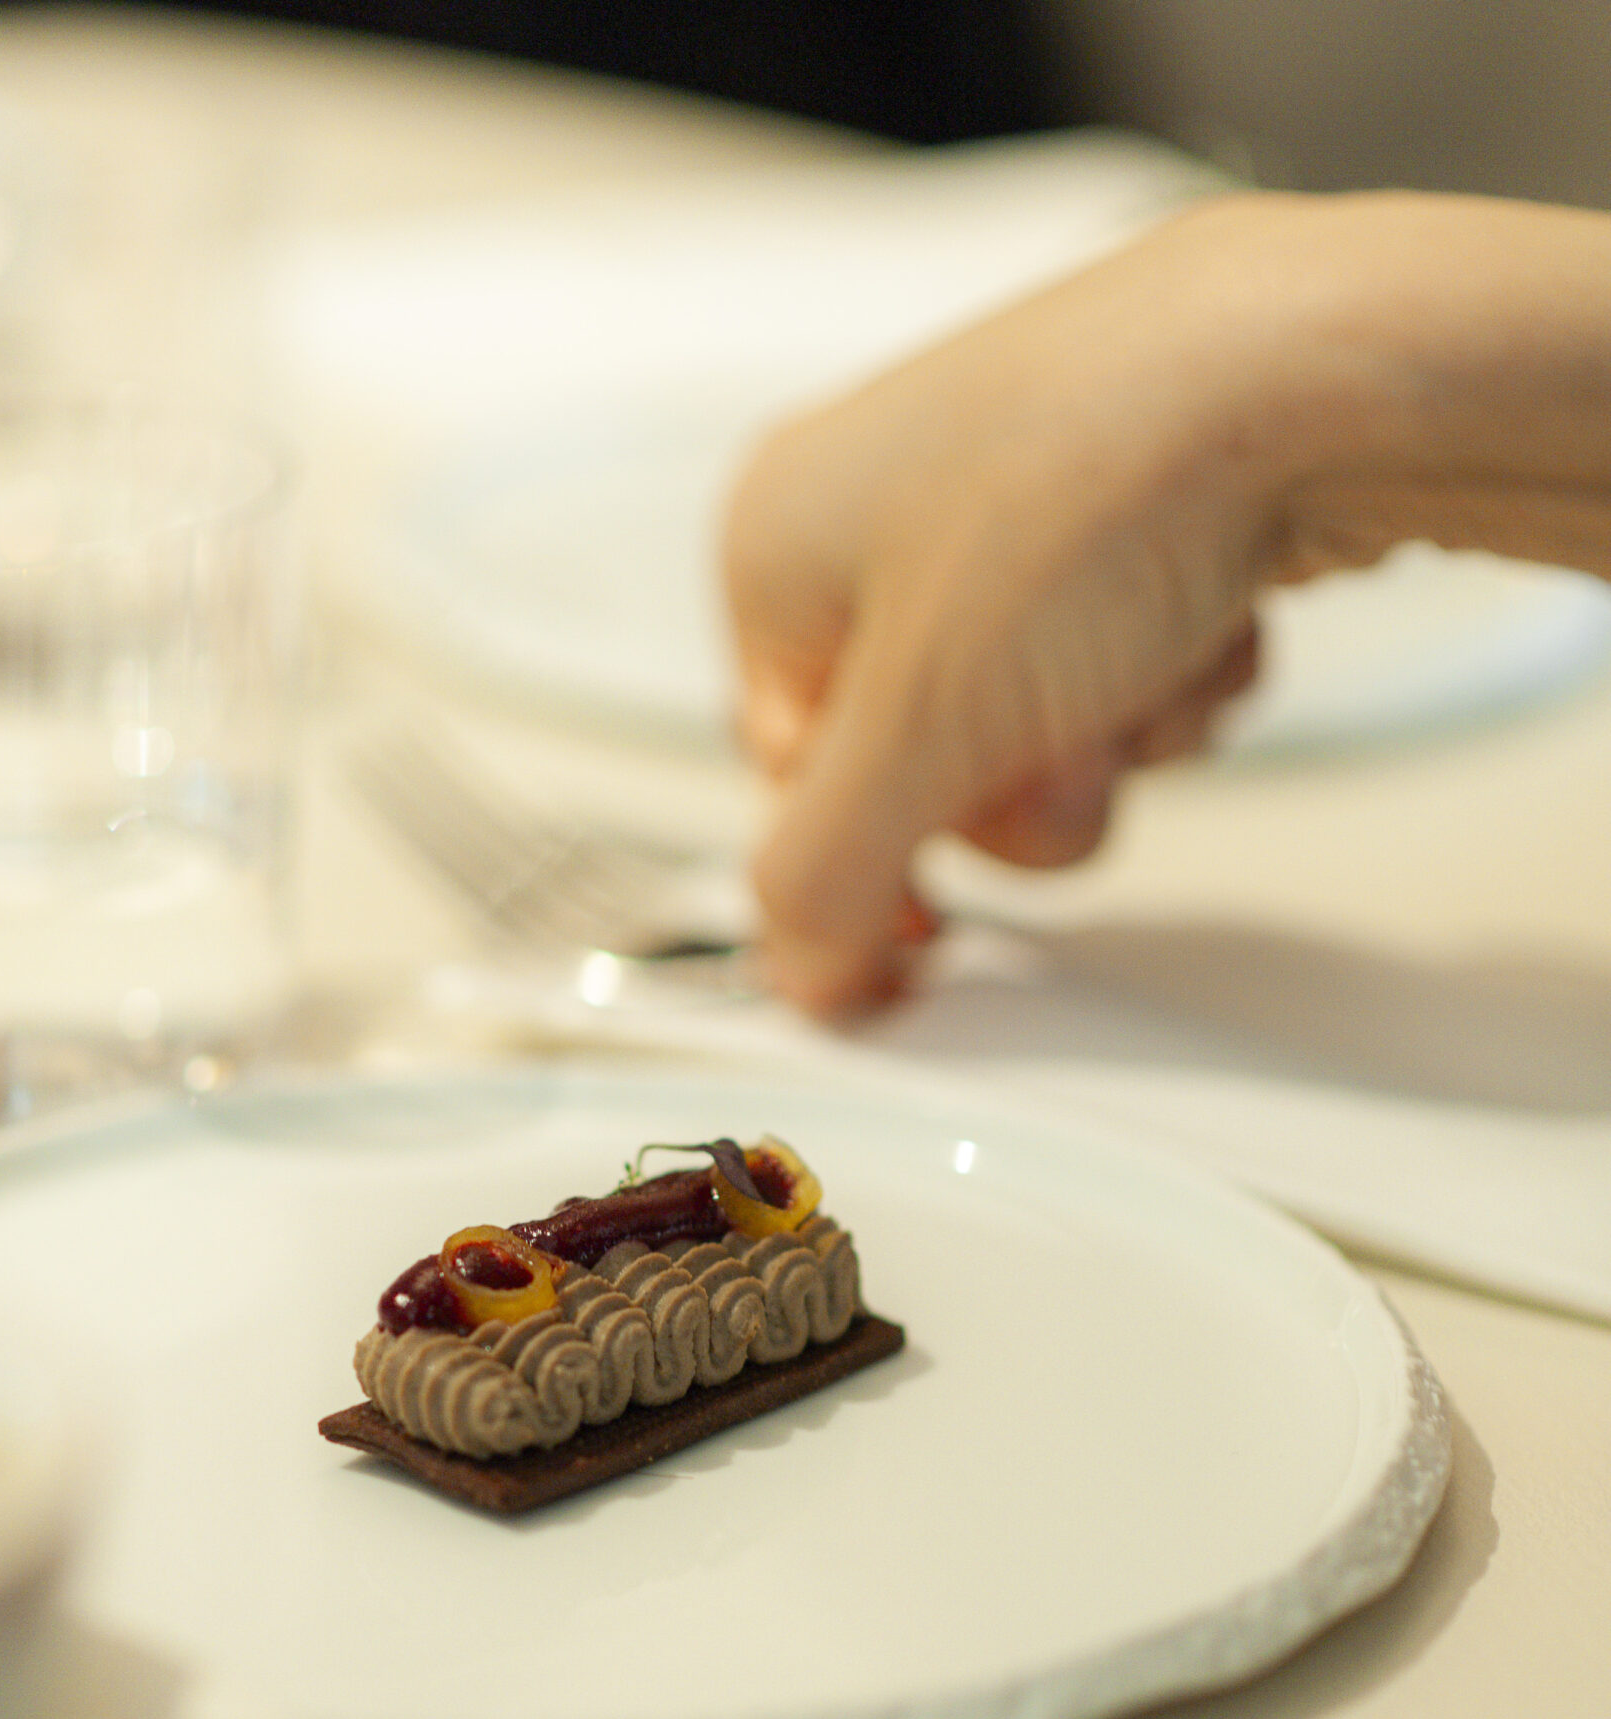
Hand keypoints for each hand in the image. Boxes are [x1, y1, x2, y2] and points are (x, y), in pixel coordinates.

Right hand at [722, 195, 1315, 1010]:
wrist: (1319, 371)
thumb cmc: (1094, 485)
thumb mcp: (915, 733)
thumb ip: (828, 879)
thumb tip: (801, 972)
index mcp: (774, 545)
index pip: (786, 781)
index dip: (867, 866)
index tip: (926, 936)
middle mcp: (880, 512)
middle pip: (919, 767)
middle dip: (1014, 791)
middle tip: (1060, 751)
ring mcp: (1010, 507)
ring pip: (1036, 731)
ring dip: (1108, 743)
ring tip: (1143, 672)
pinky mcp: (1130, 512)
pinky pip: (1129, 669)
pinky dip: (1175, 680)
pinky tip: (1204, 624)